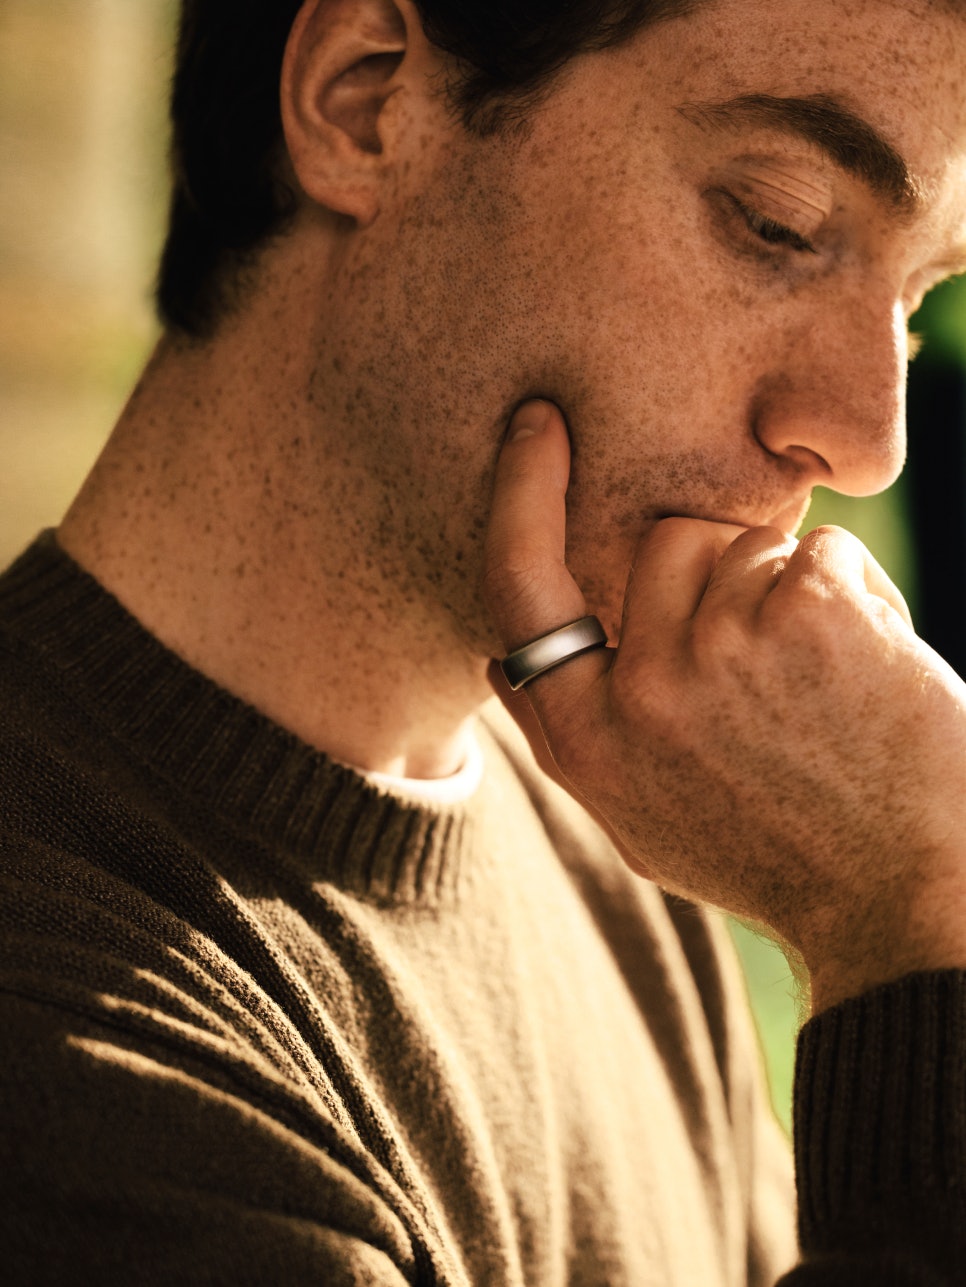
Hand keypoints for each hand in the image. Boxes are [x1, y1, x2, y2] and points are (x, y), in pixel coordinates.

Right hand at [483, 399, 965, 1012]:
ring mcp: (722, 647)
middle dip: (720, 569)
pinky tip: (872, 674)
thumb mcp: (639, 819)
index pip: (520, 589)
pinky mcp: (808, 615)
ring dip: (791, 590)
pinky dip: (857, 598)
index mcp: (590, 740)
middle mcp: (642, 689)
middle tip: (775, 656)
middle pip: (663, 542)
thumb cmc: (774, 855)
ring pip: (747, 543)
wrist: (903, 900)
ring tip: (828, 681)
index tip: (539, 421)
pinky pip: (822, 551)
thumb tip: (503, 661)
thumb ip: (572, 734)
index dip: (522, 495)